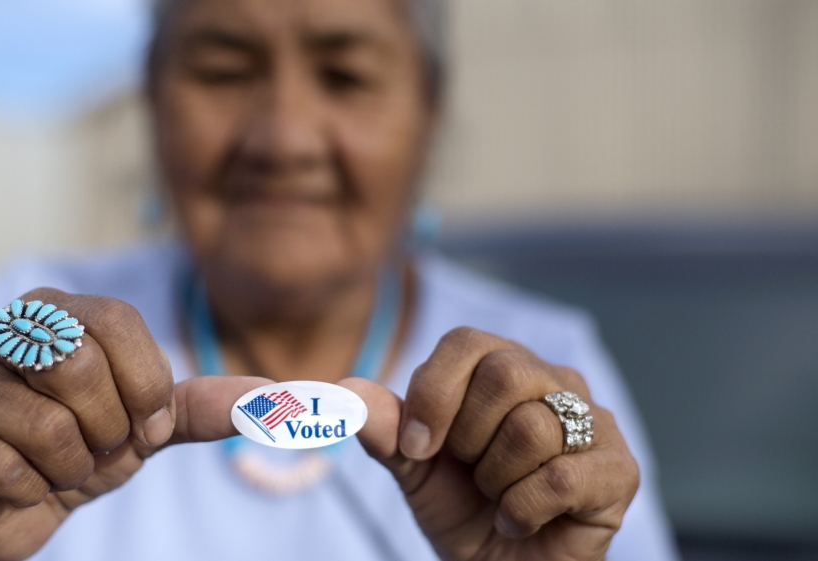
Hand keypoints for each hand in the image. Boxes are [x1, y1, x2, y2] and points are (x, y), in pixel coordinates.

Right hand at [0, 288, 267, 560]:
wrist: (7, 508)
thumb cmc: (81, 450)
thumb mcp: (148, 425)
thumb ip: (207, 405)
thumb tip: (286, 397)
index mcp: (61, 308)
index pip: (120, 324)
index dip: (144, 386)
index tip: (142, 424)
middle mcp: (3, 324)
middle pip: (79, 366)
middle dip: (105, 429)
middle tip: (93, 445)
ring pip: (45, 426)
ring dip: (68, 467)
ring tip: (52, 464)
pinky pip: (5, 466)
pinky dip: (28, 490)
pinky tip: (12, 481)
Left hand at [343, 327, 638, 560]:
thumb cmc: (461, 509)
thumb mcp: (411, 467)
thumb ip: (384, 427)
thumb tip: (346, 392)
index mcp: (502, 365)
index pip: (465, 342)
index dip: (432, 394)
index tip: (416, 448)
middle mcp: (554, 380)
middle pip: (504, 373)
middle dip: (467, 438)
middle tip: (470, 473)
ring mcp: (594, 422)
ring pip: (532, 428)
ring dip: (495, 481)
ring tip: (498, 497)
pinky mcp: (618, 470)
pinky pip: (561, 477)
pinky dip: (522, 510)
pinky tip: (518, 520)